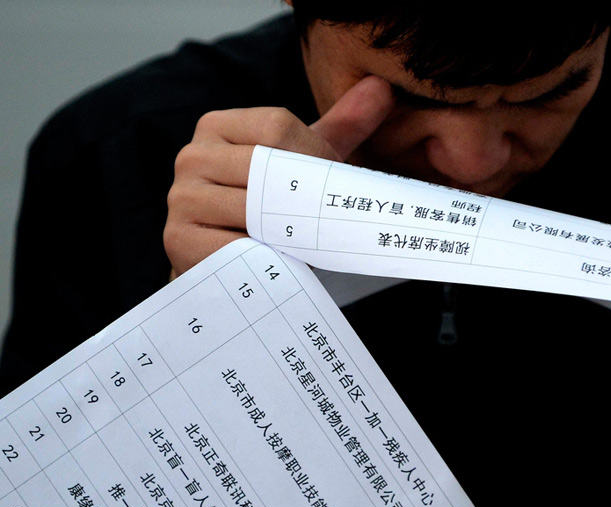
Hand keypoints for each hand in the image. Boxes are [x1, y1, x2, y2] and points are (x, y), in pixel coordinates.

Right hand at [163, 75, 394, 276]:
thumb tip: (383, 88)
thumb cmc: (275, 208)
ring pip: (256, 210)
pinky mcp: (179, 239)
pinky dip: (268, 258)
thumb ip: (342, 126)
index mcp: (217, 126)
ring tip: (304, 244)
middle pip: (267, 168)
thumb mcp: (305, 164)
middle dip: (306, 199)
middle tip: (327, 221)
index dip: (315, 159)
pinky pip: (240, 247)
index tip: (327, 188)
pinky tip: (280, 264)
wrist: (231, 264)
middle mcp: (192, 156)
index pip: (279, 126)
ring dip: (290, 233)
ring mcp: (181, 197)